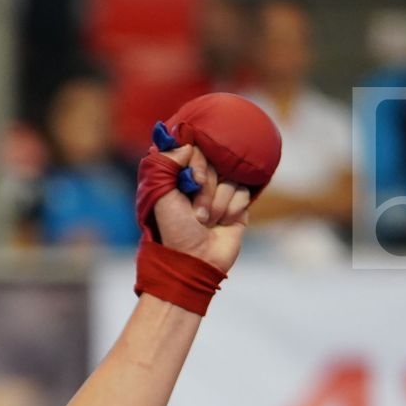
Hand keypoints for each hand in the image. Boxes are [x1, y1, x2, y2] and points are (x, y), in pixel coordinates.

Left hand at [150, 143, 251, 271]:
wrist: (194, 260)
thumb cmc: (174, 230)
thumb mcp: (161, 195)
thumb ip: (165, 163)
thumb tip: (187, 145)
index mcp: (179, 178)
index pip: (196, 151)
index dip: (197, 166)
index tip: (192, 182)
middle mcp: (200, 183)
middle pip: (216, 164)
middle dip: (206, 190)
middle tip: (196, 213)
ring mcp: (220, 194)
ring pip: (231, 179)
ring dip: (218, 203)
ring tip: (206, 222)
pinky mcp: (238, 207)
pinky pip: (244, 192)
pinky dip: (232, 209)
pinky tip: (223, 224)